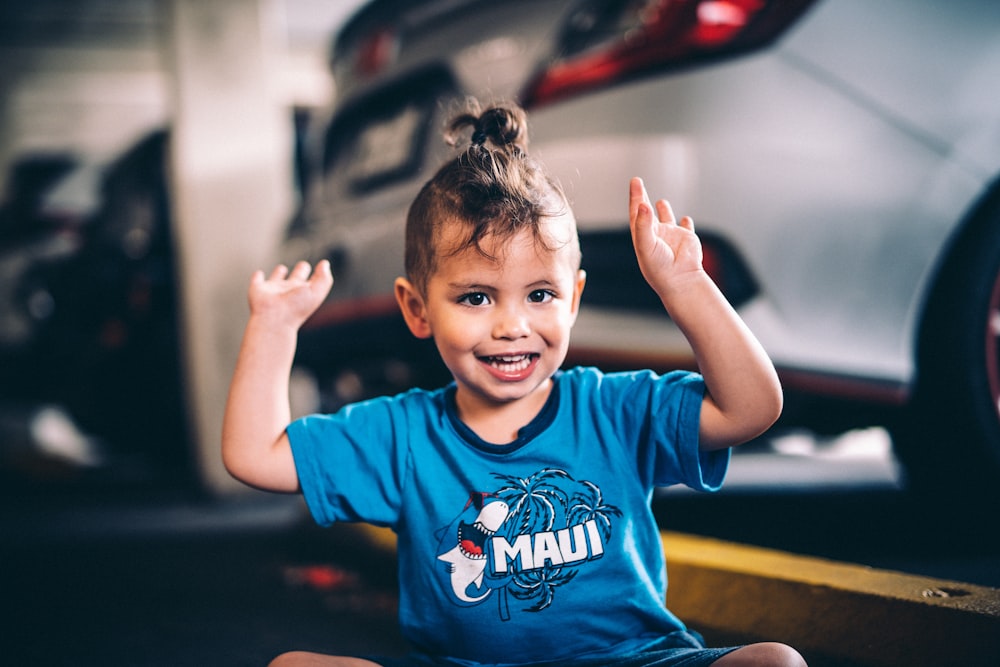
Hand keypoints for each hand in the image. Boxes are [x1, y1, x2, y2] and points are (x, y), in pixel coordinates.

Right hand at [247, 260, 333, 328]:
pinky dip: (257, 276)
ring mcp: (273, 290)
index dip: (318, 273)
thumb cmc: (296, 308)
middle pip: (296, 277)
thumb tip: (325, 264)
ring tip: (282, 269)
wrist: (274, 320)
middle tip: (304, 266)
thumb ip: (324, 278)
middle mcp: (289, 291)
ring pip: (277, 278)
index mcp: (304, 292)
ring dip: (279, 272)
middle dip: (300, 270)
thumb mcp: (316, 292)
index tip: (322, 265)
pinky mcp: (258, 289)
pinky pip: (257, 280)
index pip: (312, 279)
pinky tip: (258, 274)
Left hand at [628, 177, 702, 296]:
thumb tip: (642, 205)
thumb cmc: (659, 267)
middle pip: (646, 213)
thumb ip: (643, 225)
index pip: (636, 212)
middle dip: (642, 197)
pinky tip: (686, 219)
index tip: (635, 181)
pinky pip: (686, 229)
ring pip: (666, 220)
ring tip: (660, 201)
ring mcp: (671, 237)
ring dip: (664, 211)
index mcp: (642, 236)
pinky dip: (686, 223)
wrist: (680, 280)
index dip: (635, 196)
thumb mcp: (647, 245)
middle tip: (638, 182)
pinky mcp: (687, 239)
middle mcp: (656, 235)